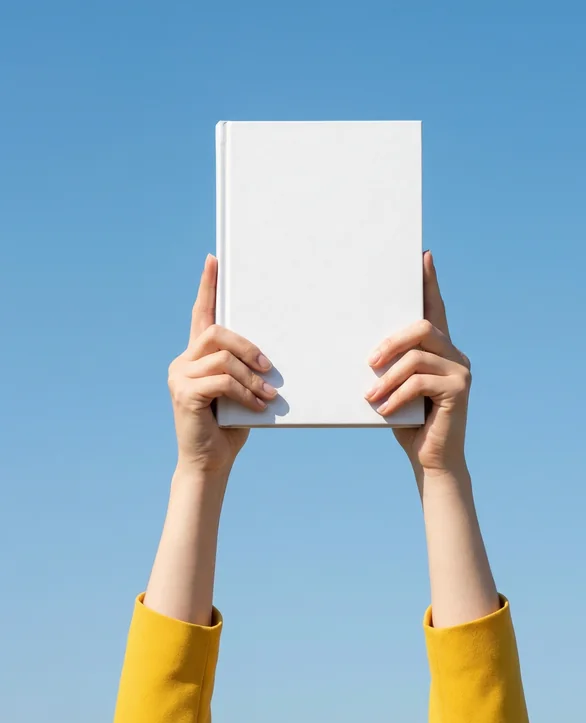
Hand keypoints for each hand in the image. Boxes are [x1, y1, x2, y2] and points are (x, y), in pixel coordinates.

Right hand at [168, 254, 276, 476]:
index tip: (214, 259)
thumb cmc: (229, 426)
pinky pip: (221, 381)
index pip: (201, 313)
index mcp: (196, 356)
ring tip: (268, 394)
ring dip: (251, 376)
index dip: (208, 286)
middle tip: (268, 365)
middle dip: (247, 345)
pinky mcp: (184, 394)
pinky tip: (259, 406)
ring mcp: (179, 377)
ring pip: (222, 357)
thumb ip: (243, 369)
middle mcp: (182, 361)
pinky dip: (245, 393)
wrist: (209, 463)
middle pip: (216, 331)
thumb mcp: (240, 391)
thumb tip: (269, 353)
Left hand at [365, 251, 470, 477]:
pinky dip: (397, 395)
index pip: (433, 308)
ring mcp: (461, 370)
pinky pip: (421, 381)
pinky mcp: (460, 389)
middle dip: (391, 341)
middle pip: (422, 327)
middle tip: (369, 361)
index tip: (423, 256)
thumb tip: (366, 347)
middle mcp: (454, 353)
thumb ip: (391, 364)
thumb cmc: (407, 421)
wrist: (431, 459)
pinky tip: (384, 410)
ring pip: (417, 356)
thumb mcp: (394, 386)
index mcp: (439, 348)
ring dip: (388, 377)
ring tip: (371, 396)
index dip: (429, 282)